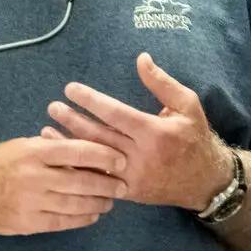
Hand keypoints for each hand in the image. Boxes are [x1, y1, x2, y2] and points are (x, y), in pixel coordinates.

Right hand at [0, 135, 128, 236]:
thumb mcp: (23, 146)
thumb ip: (53, 149)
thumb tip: (89, 153)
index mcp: (34, 152)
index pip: (77, 151)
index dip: (103, 156)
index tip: (120, 160)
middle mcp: (34, 176)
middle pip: (81, 180)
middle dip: (107, 184)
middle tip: (123, 185)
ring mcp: (31, 201)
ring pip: (75, 204)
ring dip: (98, 203)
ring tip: (110, 201)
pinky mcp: (28, 222)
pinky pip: (62, 222)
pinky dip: (81, 219)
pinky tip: (92, 215)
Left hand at [46, 53, 233, 211]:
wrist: (205, 181)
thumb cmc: (195, 138)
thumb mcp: (187, 105)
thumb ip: (162, 83)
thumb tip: (141, 58)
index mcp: (155, 132)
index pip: (115, 113)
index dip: (90, 100)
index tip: (70, 89)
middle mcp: (141, 156)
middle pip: (99, 136)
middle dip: (73, 120)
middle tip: (52, 107)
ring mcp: (132, 177)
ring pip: (94, 159)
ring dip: (68, 144)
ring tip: (46, 130)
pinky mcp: (128, 192)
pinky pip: (98, 180)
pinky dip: (78, 168)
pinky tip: (61, 158)